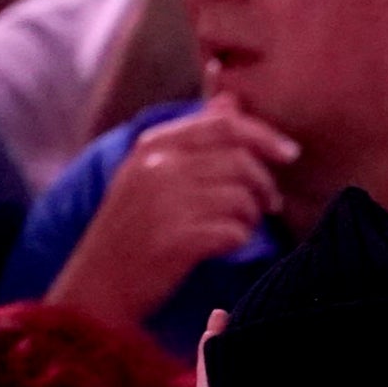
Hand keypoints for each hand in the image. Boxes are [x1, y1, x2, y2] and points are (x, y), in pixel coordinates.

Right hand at [47, 97, 299, 328]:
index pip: (225, 124)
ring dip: (251, 216)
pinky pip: (234, 232)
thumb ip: (192, 136)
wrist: (98, 285)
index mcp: (153, 145)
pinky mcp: (177, 240)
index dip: (265, 136)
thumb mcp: (149, 172)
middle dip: (264, 184)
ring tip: (239, 227)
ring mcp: (166, 203)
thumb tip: (230, 100)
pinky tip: (224, 245)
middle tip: (268, 204)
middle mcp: (159, 168)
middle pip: (240, 161)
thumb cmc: (131, 229)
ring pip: (242, 198)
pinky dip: (238, 240)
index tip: (289, 153)